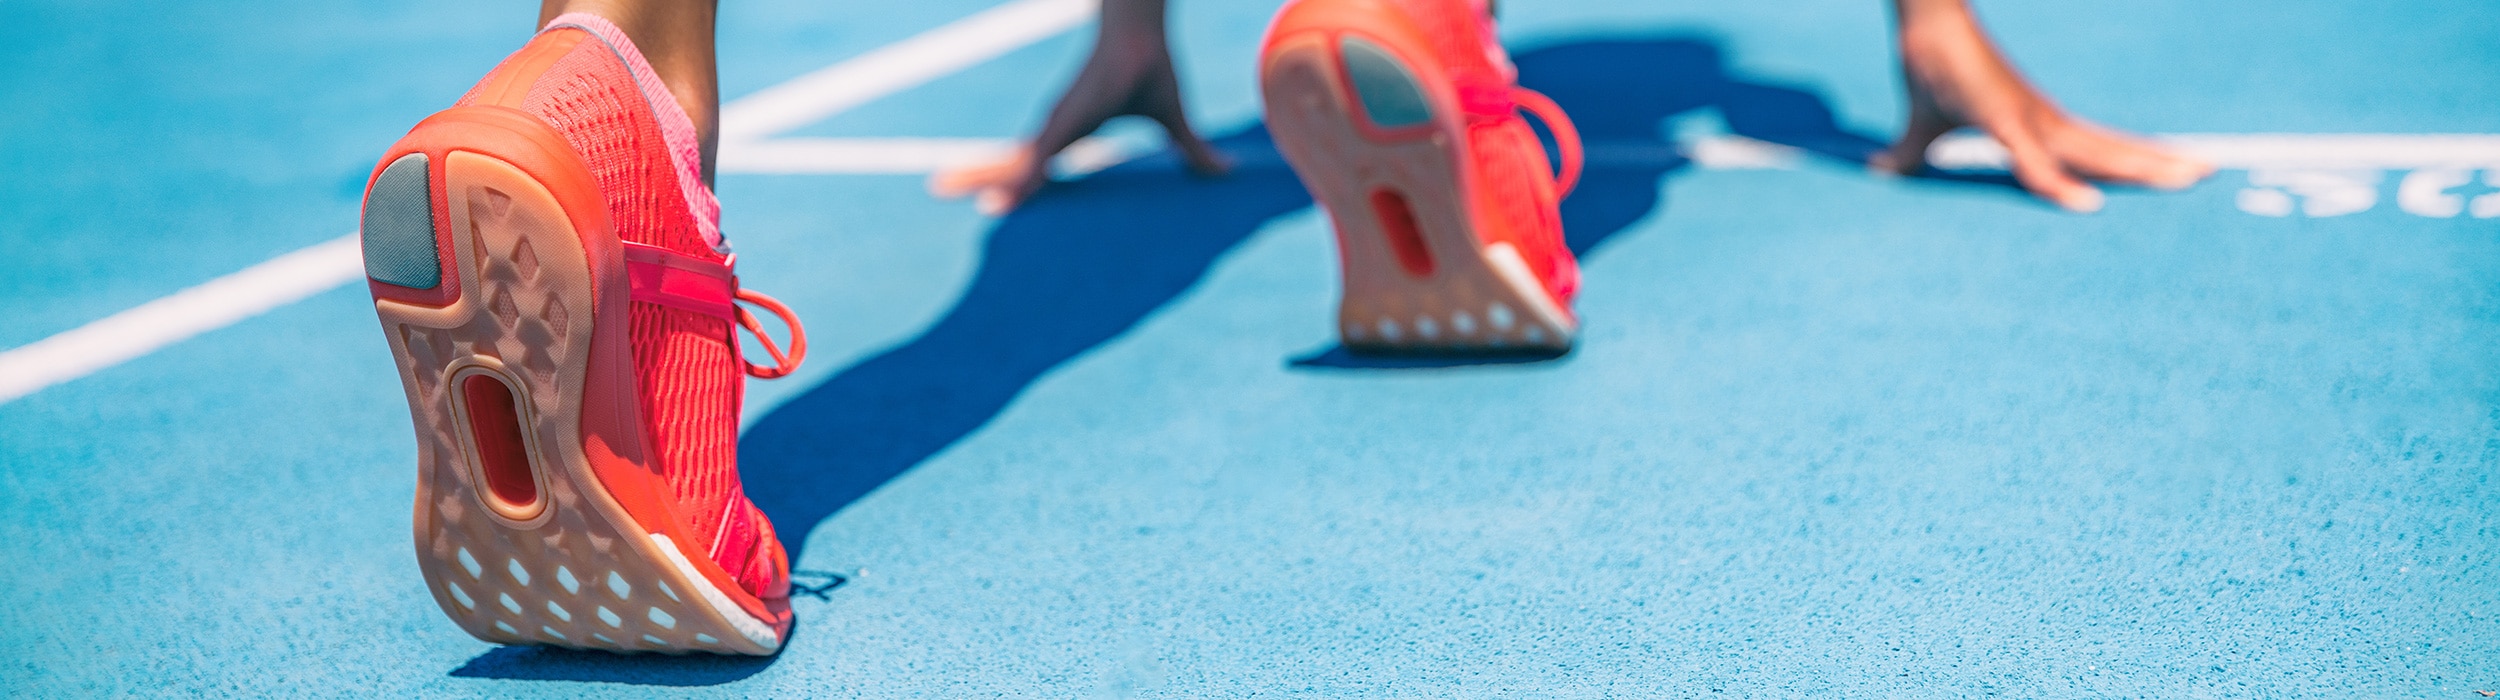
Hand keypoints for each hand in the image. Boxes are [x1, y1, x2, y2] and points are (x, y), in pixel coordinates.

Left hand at [928, 0, 1226, 213]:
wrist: (1142, 30)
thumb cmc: (1151, 68)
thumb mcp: (1172, 121)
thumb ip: (1190, 152)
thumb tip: (1222, 173)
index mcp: (1072, 132)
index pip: (1035, 164)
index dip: (1012, 182)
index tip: (985, 203)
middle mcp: (1056, 129)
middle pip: (1009, 160)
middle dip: (973, 174)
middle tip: (935, 188)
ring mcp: (1056, 125)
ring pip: (1012, 162)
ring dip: (981, 179)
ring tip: (942, 187)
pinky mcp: (1065, 122)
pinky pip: (1037, 162)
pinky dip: (1017, 183)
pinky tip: (999, 201)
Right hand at [1872, 0, 2212, 211]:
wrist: (1924, 22)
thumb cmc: (1931, 67)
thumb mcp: (1923, 126)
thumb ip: (1915, 153)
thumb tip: (1883, 169)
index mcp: (2034, 123)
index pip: (2095, 146)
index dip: (2133, 159)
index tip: (2173, 170)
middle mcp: (2043, 120)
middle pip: (2110, 148)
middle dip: (2159, 163)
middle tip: (2208, 174)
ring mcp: (2028, 119)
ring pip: (2093, 153)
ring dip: (2140, 168)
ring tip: (2187, 177)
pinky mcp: (2001, 120)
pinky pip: (2034, 162)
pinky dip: (2061, 185)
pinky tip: (2088, 205)